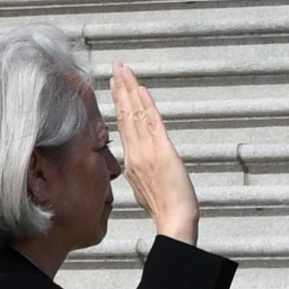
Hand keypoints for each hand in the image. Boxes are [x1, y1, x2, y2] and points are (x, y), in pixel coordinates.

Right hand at [111, 66, 197, 245]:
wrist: (174, 221)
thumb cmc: (163, 209)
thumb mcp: (142, 188)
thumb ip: (137, 171)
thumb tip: (134, 165)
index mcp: (130, 161)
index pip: (123, 125)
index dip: (118, 102)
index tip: (114, 85)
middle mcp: (136, 153)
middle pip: (125, 114)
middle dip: (120, 88)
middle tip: (116, 67)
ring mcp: (147, 151)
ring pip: (135, 114)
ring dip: (130, 89)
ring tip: (125, 71)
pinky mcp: (162, 151)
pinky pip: (151, 122)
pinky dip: (146, 103)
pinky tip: (141, 89)